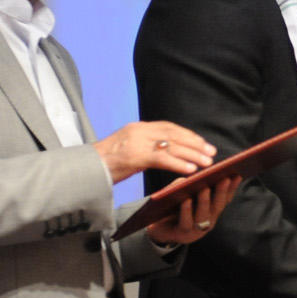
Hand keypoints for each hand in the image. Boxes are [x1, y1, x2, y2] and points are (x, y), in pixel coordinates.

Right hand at [94, 121, 215, 183]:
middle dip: (195, 144)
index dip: (188, 135)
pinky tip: (191, 170)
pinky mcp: (134, 156)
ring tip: (207, 163)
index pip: (168, 127)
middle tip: (212, 152)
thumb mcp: (128, 149)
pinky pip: (161, 159)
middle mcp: (138, 131)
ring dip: (192, 155)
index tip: (203, 143)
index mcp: (138, 127)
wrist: (84, 169)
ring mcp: (136, 142)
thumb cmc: (105, 164)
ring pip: (171, 146)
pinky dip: (178, 164)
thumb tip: (168, 152)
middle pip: (173, 135)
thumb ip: (146, 147)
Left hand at [145, 176, 241, 244]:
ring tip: (204, 188)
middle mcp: (207, 220)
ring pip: (202, 214)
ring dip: (204, 201)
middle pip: (217, 206)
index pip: (224, 198)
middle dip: (221, 192)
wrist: (159, 232)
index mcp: (211, 211)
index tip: (237, 175)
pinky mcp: (182, 234)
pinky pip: (185, 222)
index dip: (231, 188)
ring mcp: (196, 229)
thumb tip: (194, 177)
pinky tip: (186, 200)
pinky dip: (186, 211)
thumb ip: (189, 186)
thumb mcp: (184, 196)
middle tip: (225, 178)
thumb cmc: (174, 211)